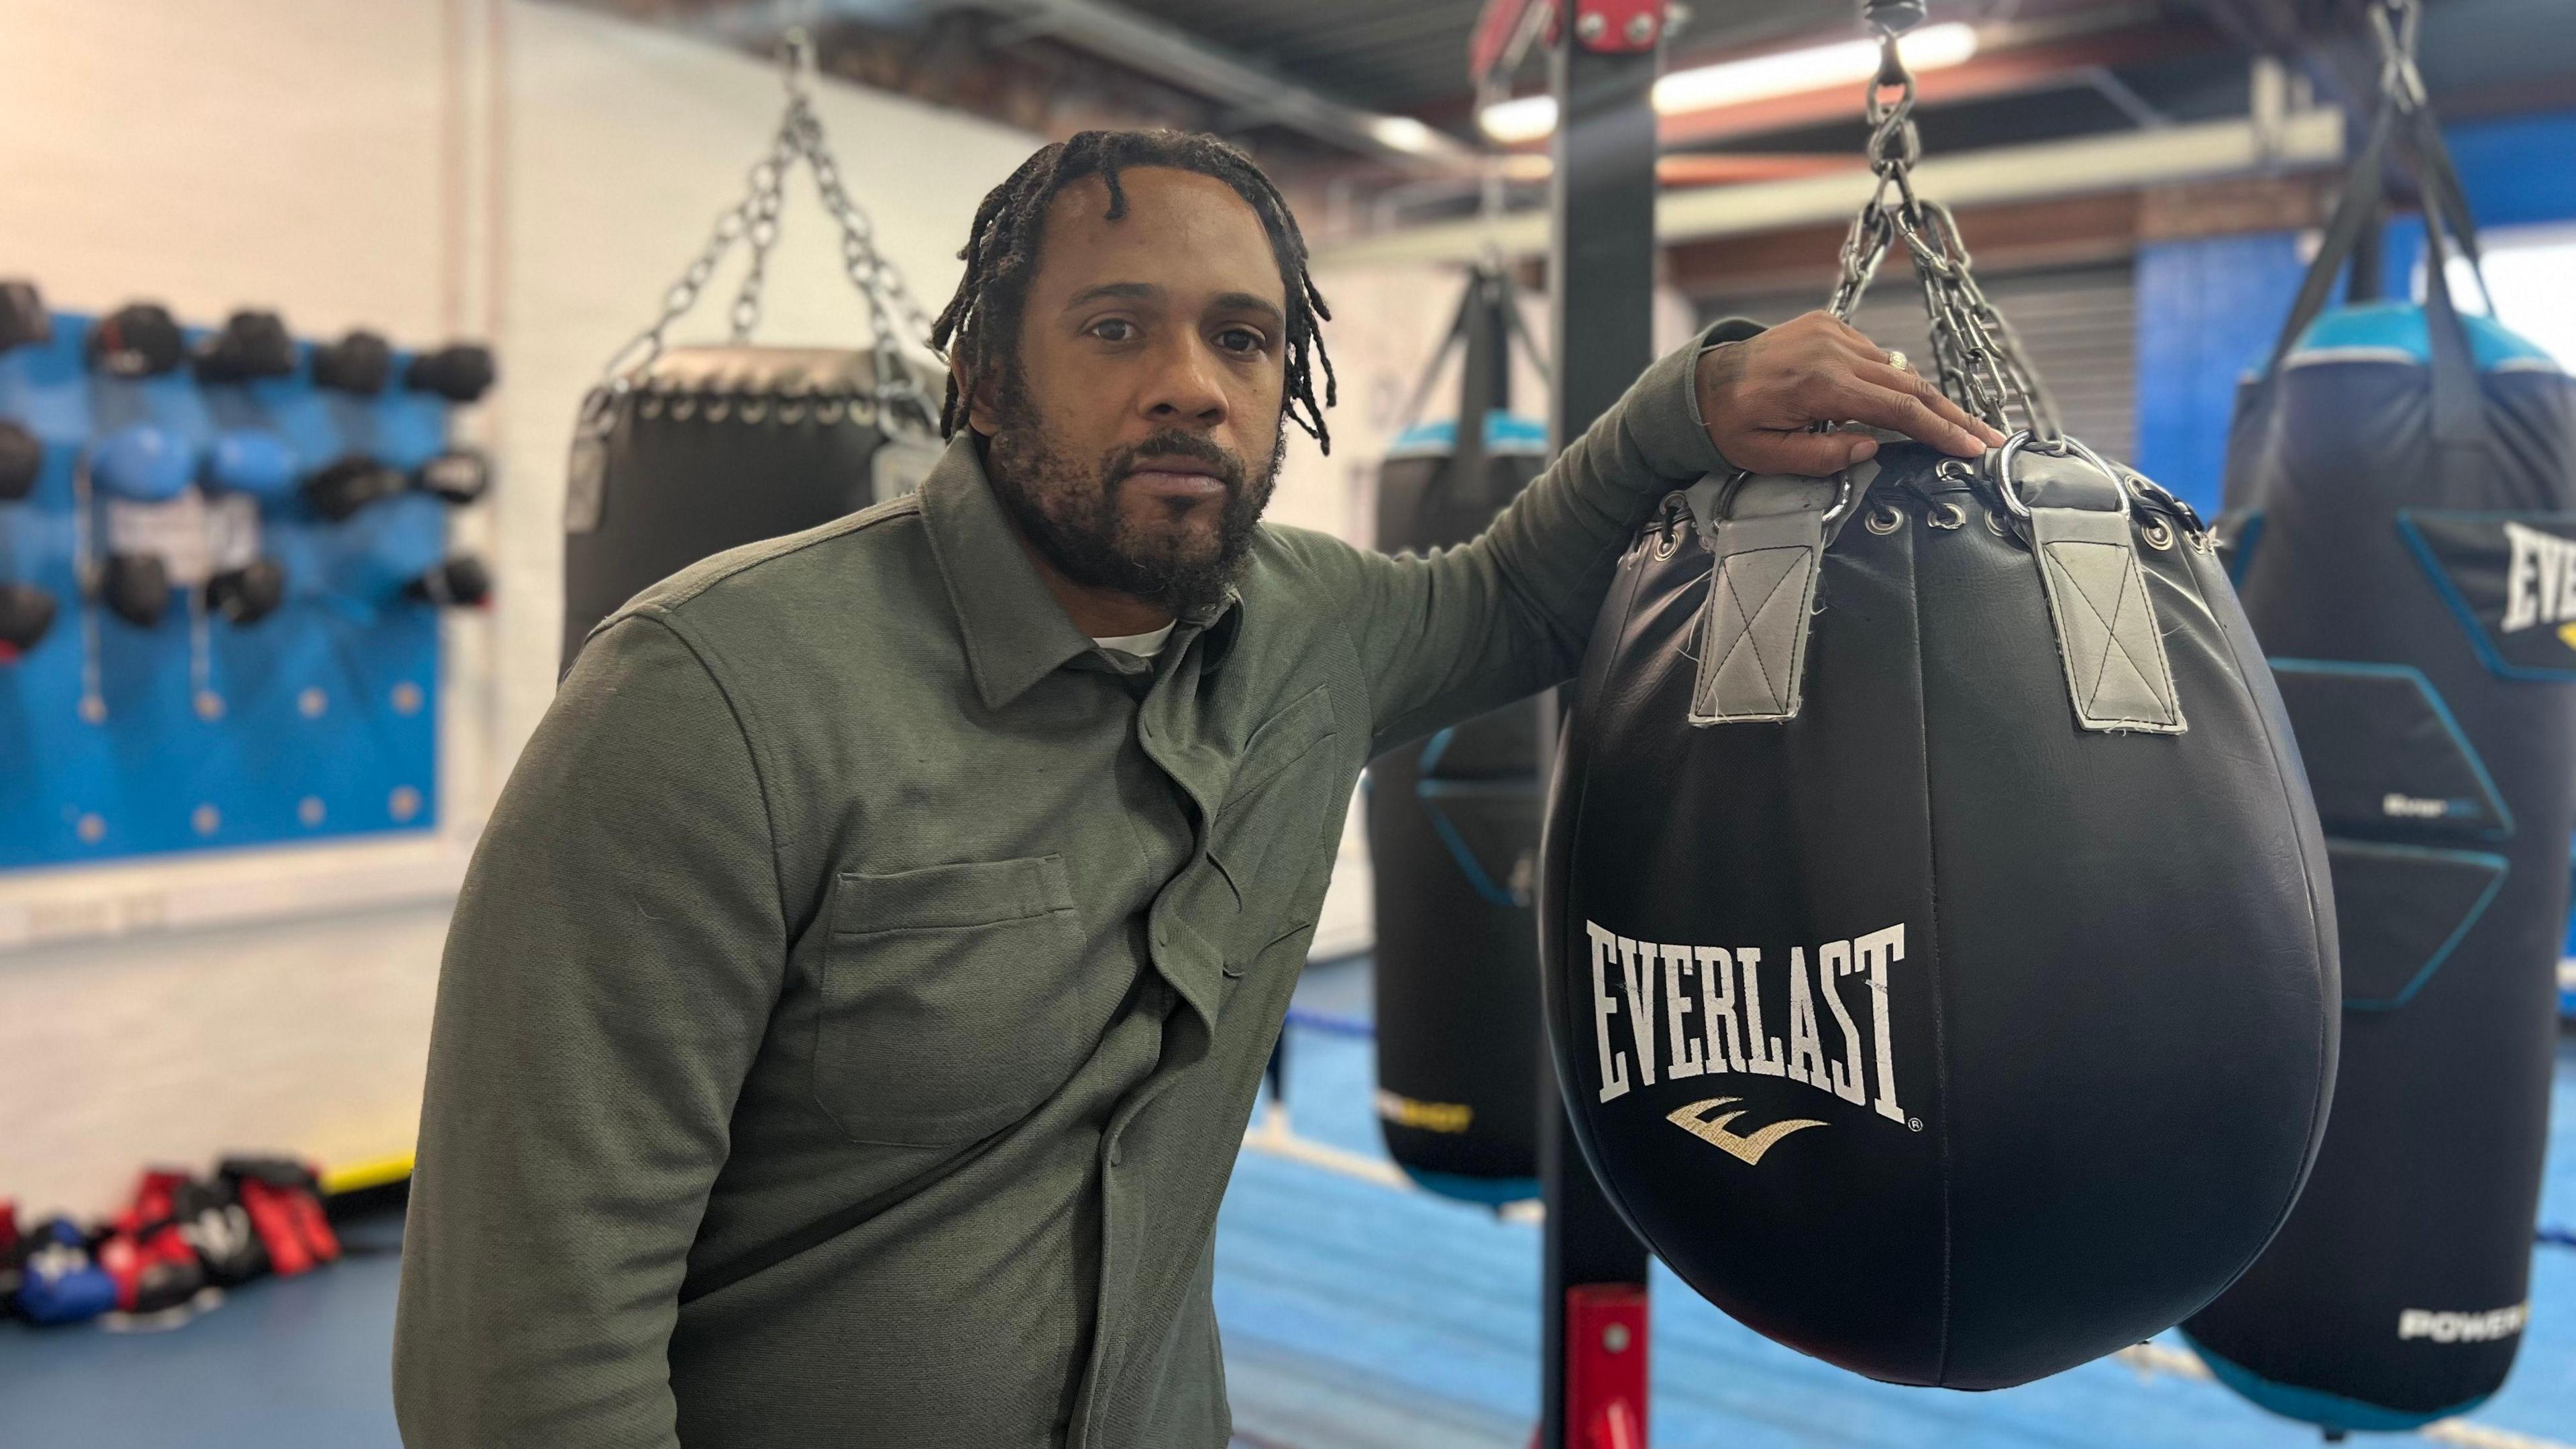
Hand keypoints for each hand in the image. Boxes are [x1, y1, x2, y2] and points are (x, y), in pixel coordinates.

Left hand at [1695, 311, 2007, 475]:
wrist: (1701, 383)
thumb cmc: (1731, 425)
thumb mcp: (1769, 456)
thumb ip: (1823, 458)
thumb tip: (1873, 450)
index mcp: (1821, 386)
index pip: (1899, 410)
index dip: (1941, 431)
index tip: (1975, 447)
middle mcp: (1834, 351)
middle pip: (1911, 385)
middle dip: (1953, 415)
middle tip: (1990, 437)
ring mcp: (1833, 333)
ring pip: (1896, 368)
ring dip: (1925, 399)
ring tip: (1956, 427)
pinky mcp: (1829, 325)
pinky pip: (1873, 356)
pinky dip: (1889, 380)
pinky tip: (1899, 403)